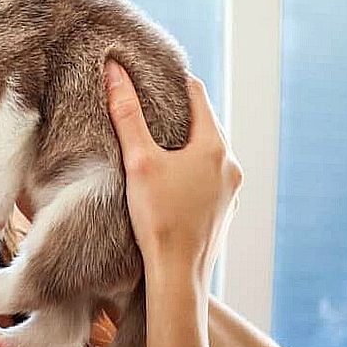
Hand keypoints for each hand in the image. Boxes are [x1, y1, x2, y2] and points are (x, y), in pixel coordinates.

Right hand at [104, 60, 242, 289]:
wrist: (177, 275)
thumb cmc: (158, 217)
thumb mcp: (138, 159)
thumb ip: (127, 113)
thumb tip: (114, 71)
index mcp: (215, 146)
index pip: (197, 95)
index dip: (172, 80)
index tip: (150, 74)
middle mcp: (231, 165)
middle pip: (204, 124)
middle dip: (177, 112)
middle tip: (147, 105)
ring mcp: (231, 191)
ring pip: (207, 152)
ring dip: (185, 144)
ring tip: (155, 142)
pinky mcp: (224, 211)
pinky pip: (209, 177)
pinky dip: (191, 169)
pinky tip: (168, 179)